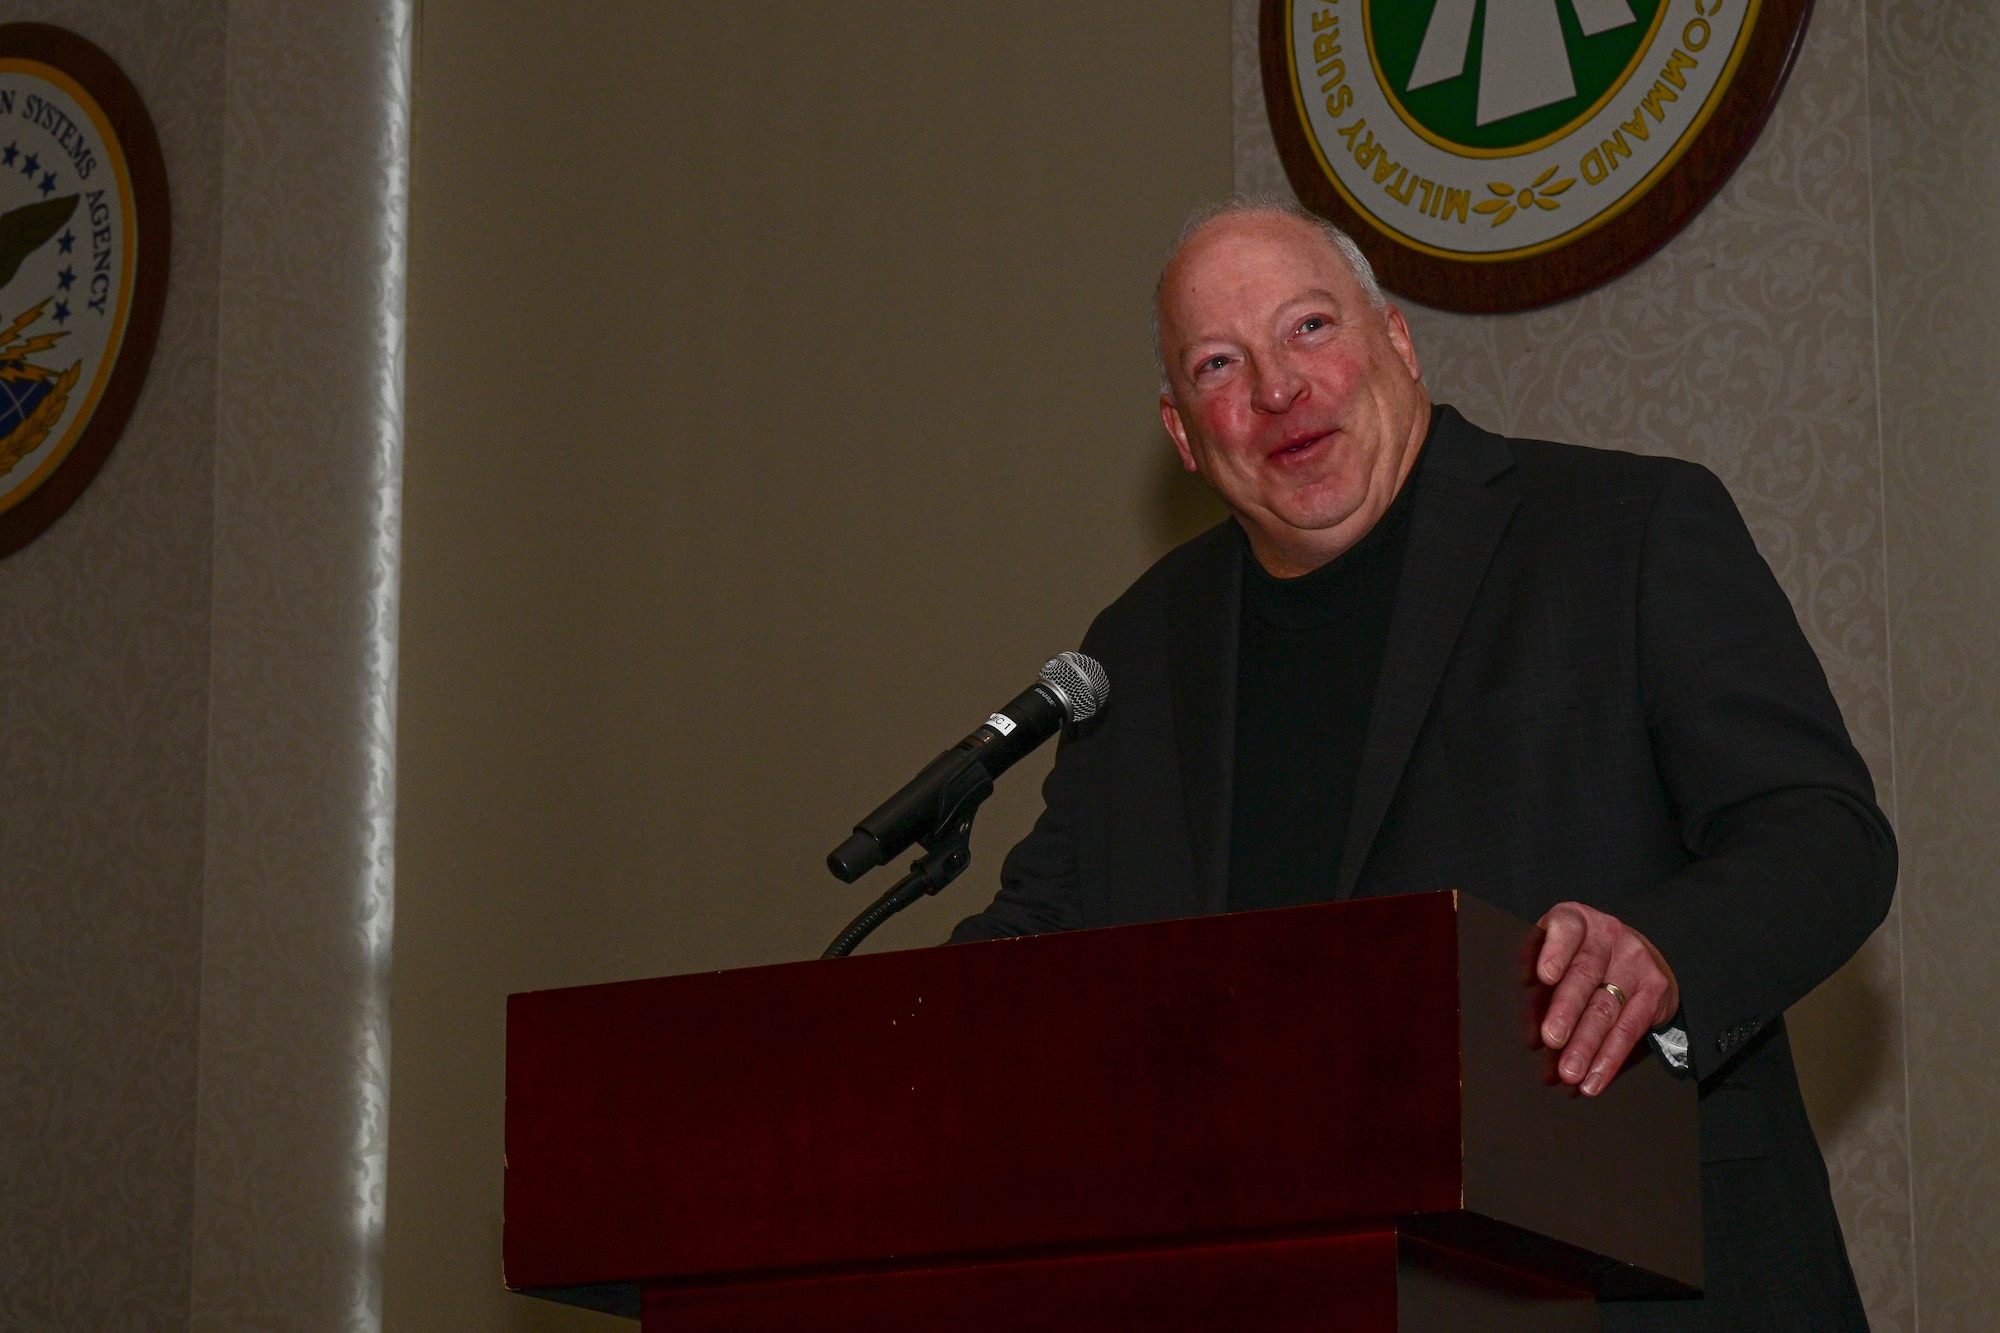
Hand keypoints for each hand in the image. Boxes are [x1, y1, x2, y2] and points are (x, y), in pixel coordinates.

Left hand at [1535, 902, 1678, 1095]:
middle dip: (1566, 1011)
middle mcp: (1608, 935)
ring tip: (1569, 1072)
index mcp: (1576, 920)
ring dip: (1586, 1046)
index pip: (1566, 929)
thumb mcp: (1556, 951)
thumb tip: (1522, 1030)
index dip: (1554, 952)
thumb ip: (1537, 979)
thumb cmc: (1578, 954)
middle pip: (1584, 975)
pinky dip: (1608, 1059)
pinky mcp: (1654, 989)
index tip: (1543, 977)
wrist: (1633, 950)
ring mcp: (1635, 962)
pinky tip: (1593, 1079)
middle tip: (1551, 1039)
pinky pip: (1629, 1029)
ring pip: (1606, 1008)